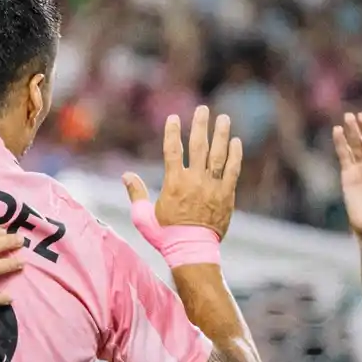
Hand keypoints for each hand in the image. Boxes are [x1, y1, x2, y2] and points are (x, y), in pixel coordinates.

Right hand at [122, 105, 241, 240]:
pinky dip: (234, 156)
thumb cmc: (165, 235)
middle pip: (198, 146)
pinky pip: (232, 171)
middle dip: (200, 125)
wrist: (191, 251)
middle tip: (203, 110)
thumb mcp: (143, 216)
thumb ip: (136, 193)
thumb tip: (126, 175)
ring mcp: (212, 187)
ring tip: (224, 119)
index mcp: (174, 183)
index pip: (173, 150)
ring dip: (221, 135)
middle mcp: (194, 180)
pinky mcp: (226, 195)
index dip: (172, 132)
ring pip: (218, 154)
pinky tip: (236, 142)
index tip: (173, 118)